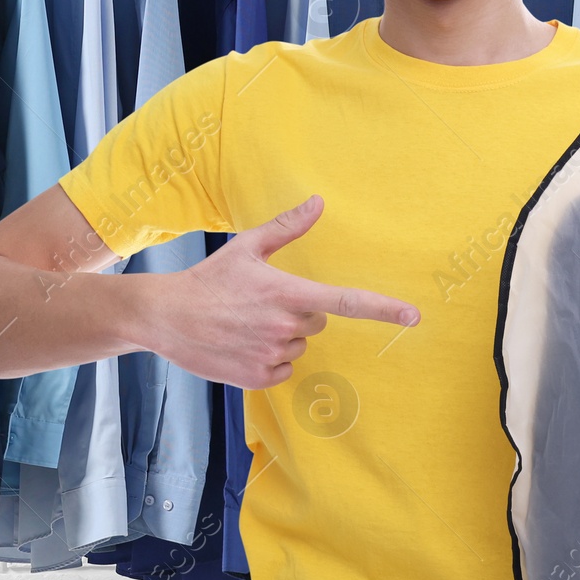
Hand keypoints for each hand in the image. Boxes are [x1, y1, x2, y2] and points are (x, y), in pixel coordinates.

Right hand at [149, 195, 418, 389]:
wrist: (165, 316)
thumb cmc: (209, 279)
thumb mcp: (247, 247)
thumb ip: (288, 227)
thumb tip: (319, 202)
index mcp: (288, 293)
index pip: (347, 302)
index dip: (384, 308)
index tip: (414, 316)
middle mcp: (285, 327)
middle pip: (317, 322)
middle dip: (298, 312)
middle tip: (260, 303)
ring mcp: (271, 355)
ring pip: (298, 345)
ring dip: (281, 336)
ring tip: (244, 323)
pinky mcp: (258, 378)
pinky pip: (283, 369)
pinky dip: (268, 359)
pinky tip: (241, 344)